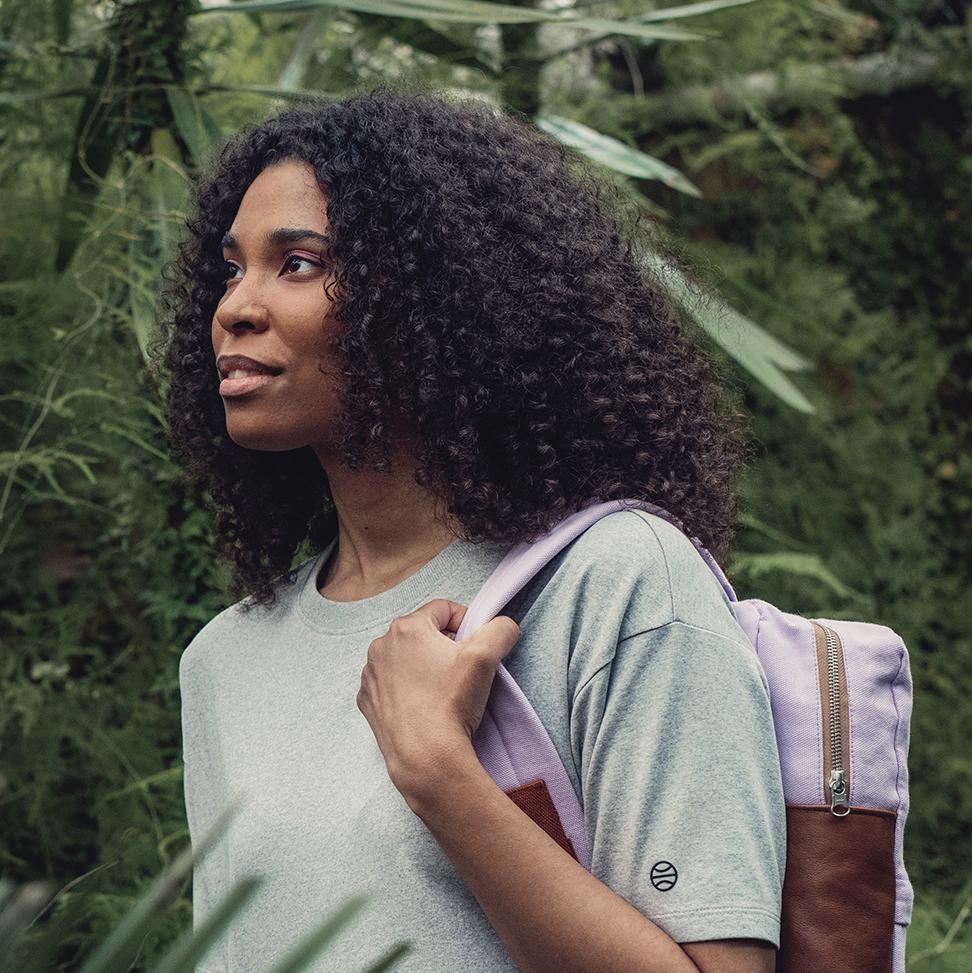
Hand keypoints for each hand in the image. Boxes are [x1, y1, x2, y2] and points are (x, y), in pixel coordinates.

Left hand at [356, 599, 520, 798]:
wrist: (425, 757)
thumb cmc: (451, 704)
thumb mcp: (486, 656)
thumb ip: (500, 629)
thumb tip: (503, 625)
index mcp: (406, 627)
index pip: (444, 609)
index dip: (466, 623)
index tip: (475, 647)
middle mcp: (381, 646)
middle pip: (423, 633)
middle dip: (444, 646)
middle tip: (462, 671)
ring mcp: (371, 675)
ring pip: (406, 658)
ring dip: (424, 666)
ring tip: (443, 691)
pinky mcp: (367, 701)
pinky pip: (392, 683)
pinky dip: (407, 688)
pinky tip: (424, 705)